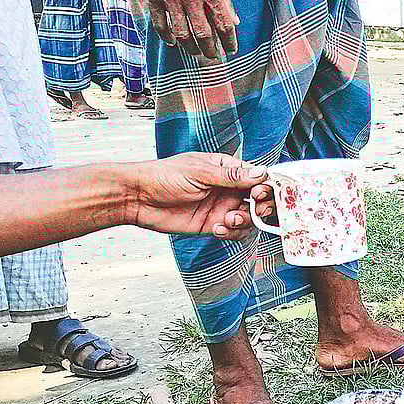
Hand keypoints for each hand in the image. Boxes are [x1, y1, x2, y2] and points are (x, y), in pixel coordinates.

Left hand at [127, 153, 267, 238]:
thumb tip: (261, 173)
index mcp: (227, 169)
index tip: (260, 194)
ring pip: (249, 218)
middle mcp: (228, 189)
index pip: (258, 177)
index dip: (265, 187)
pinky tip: (217, 228)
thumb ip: (232, 176)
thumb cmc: (164, 176)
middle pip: (259, 199)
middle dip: (261, 207)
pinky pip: (233, 232)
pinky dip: (231, 233)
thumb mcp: (200, 172)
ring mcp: (221, 207)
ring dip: (244, 221)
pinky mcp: (212, 225)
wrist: (138, 198)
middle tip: (254, 210)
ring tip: (227, 220)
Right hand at [136, 0, 237, 57]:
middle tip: (214, 57)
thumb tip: (235, 22)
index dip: (229, 40)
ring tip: (196, 52)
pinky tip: (173, 42)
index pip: (223, 23)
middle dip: (211, 49)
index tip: (231, 49)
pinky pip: (160, 24)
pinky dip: (167, 36)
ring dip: (191, 47)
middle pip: (203, 33)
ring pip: (182, 33)